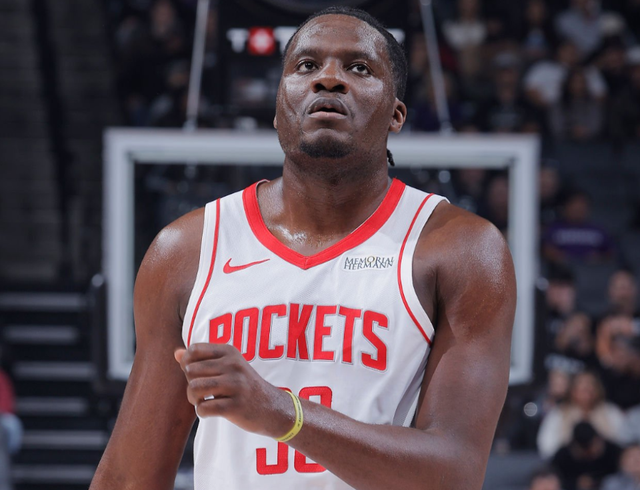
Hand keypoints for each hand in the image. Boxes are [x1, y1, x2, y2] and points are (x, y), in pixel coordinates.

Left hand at [175, 343, 294, 437]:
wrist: (271, 407)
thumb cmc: (243, 386)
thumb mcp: (227, 367)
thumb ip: (201, 359)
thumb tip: (177, 353)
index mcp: (230, 351)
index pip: (194, 350)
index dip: (188, 364)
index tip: (198, 375)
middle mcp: (233, 365)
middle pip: (191, 370)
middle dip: (191, 383)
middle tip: (202, 392)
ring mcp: (235, 385)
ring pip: (194, 388)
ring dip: (194, 399)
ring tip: (204, 401)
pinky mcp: (236, 406)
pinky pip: (204, 408)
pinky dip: (202, 412)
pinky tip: (211, 412)